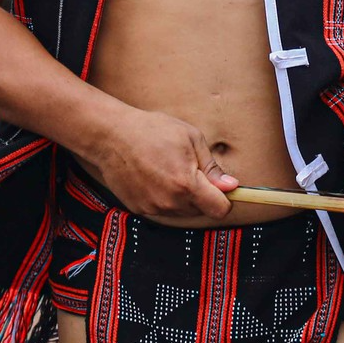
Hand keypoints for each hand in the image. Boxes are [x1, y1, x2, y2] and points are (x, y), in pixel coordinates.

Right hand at [82, 104, 237, 222]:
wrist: (111, 136)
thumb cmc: (152, 131)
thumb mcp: (190, 138)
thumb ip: (212, 167)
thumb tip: (231, 186)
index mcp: (187, 185)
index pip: (219, 209)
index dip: (225, 199)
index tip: (221, 188)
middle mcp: (170, 202)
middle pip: (201, 211)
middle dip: (202, 194)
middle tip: (188, 169)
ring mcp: (153, 208)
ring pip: (182, 211)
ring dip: (183, 197)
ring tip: (168, 170)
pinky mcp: (139, 209)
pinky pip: (162, 210)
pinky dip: (164, 198)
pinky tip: (154, 177)